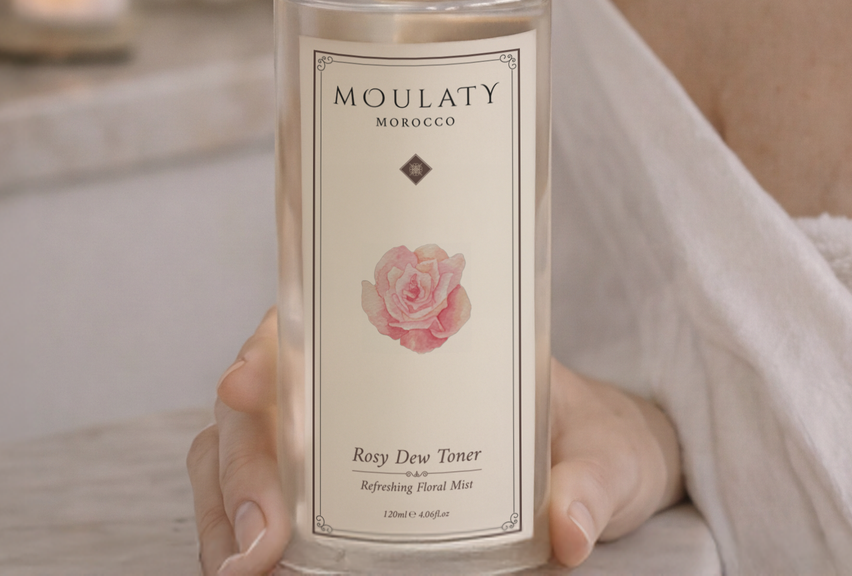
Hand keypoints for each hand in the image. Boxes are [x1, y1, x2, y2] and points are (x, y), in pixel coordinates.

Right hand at [188, 310, 683, 574]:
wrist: (599, 475)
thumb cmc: (596, 442)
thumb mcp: (607, 457)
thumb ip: (591, 486)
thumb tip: (568, 530)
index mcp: (426, 343)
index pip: (323, 319)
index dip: (272, 343)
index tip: (247, 381)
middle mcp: (365, 387)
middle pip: (263, 401)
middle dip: (242, 460)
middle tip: (257, 538)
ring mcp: (339, 446)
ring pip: (240, 457)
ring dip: (225, 508)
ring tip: (243, 565)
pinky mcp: (331, 505)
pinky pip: (257, 509)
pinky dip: (236, 536)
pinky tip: (249, 568)